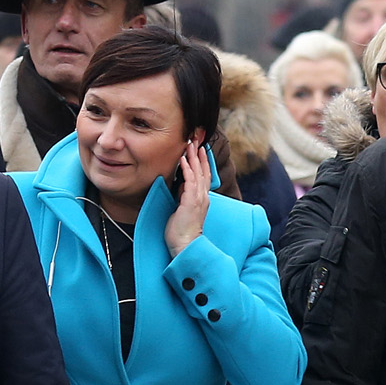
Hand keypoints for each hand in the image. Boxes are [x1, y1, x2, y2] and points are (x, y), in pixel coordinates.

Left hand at [165, 137, 212, 257]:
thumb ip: (185, 197)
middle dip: (200, 154)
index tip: (200, 148)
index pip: (204, 176)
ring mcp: (198, 199)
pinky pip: (190, 182)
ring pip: (198, 173)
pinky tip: (183, 160)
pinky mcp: (191, 202)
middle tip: (197, 139)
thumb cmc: (183, 231)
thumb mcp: (184, 210)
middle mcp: (203, 197)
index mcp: (202, 199)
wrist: (186, 246)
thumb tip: (181, 185)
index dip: (203, 161)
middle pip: (203, 170)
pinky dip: (187, 170)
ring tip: (190, 143)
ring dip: (194, 157)